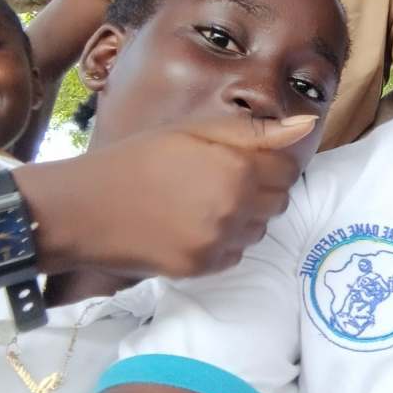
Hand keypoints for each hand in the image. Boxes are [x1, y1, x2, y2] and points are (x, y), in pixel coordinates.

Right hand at [17, 113, 315, 280]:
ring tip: (204, 201)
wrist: (85, 209)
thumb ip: (255, 131)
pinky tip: (194, 225)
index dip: (271, 160)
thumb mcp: (195, 131)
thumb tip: (307, 125)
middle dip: (262, 188)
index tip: (246, 158)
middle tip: (222, 177)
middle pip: (280, 201)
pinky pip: (236, 253)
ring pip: (260, 229)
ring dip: (245, 216)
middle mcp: (236, 209)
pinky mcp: (203, 268)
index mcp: (238, 168)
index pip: (289, 168)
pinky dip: (225, 241)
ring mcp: (220, 242)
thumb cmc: (139, 158)